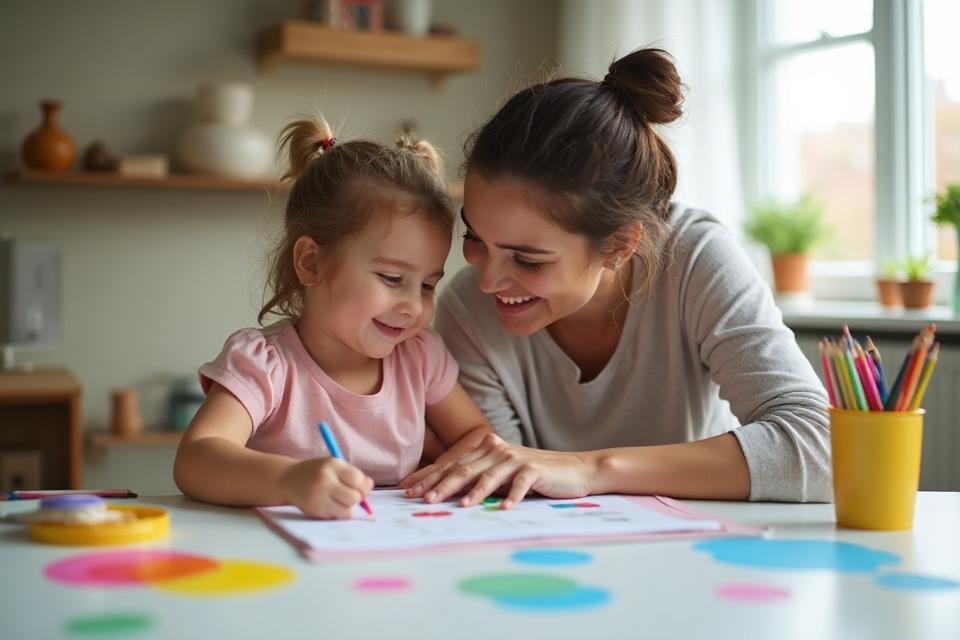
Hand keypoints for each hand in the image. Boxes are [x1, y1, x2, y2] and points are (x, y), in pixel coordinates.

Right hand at [280, 458, 372, 518]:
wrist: (288, 480)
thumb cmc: (317, 472)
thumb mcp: (334, 466)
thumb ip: (353, 475)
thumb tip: (370, 486)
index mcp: (332, 465)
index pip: (358, 479)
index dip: (363, 485)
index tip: (360, 486)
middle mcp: (325, 481)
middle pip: (355, 497)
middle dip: (357, 497)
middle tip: (350, 494)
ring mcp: (318, 497)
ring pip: (347, 510)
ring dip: (348, 506)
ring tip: (340, 499)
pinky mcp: (315, 510)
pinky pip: (337, 517)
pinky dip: (338, 512)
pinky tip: (329, 504)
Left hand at [399, 434, 594, 508]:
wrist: (574, 470)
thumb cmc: (533, 475)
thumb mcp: (501, 474)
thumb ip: (477, 478)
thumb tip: (444, 492)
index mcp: (485, 450)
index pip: (451, 465)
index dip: (428, 476)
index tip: (407, 490)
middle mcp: (497, 450)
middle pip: (464, 469)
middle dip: (441, 485)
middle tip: (423, 500)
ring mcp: (515, 459)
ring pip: (488, 475)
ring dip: (473, 492)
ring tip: (460, 506)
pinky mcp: (535, 469)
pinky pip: (520, 484)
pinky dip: (512, 496)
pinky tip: (503, 509)